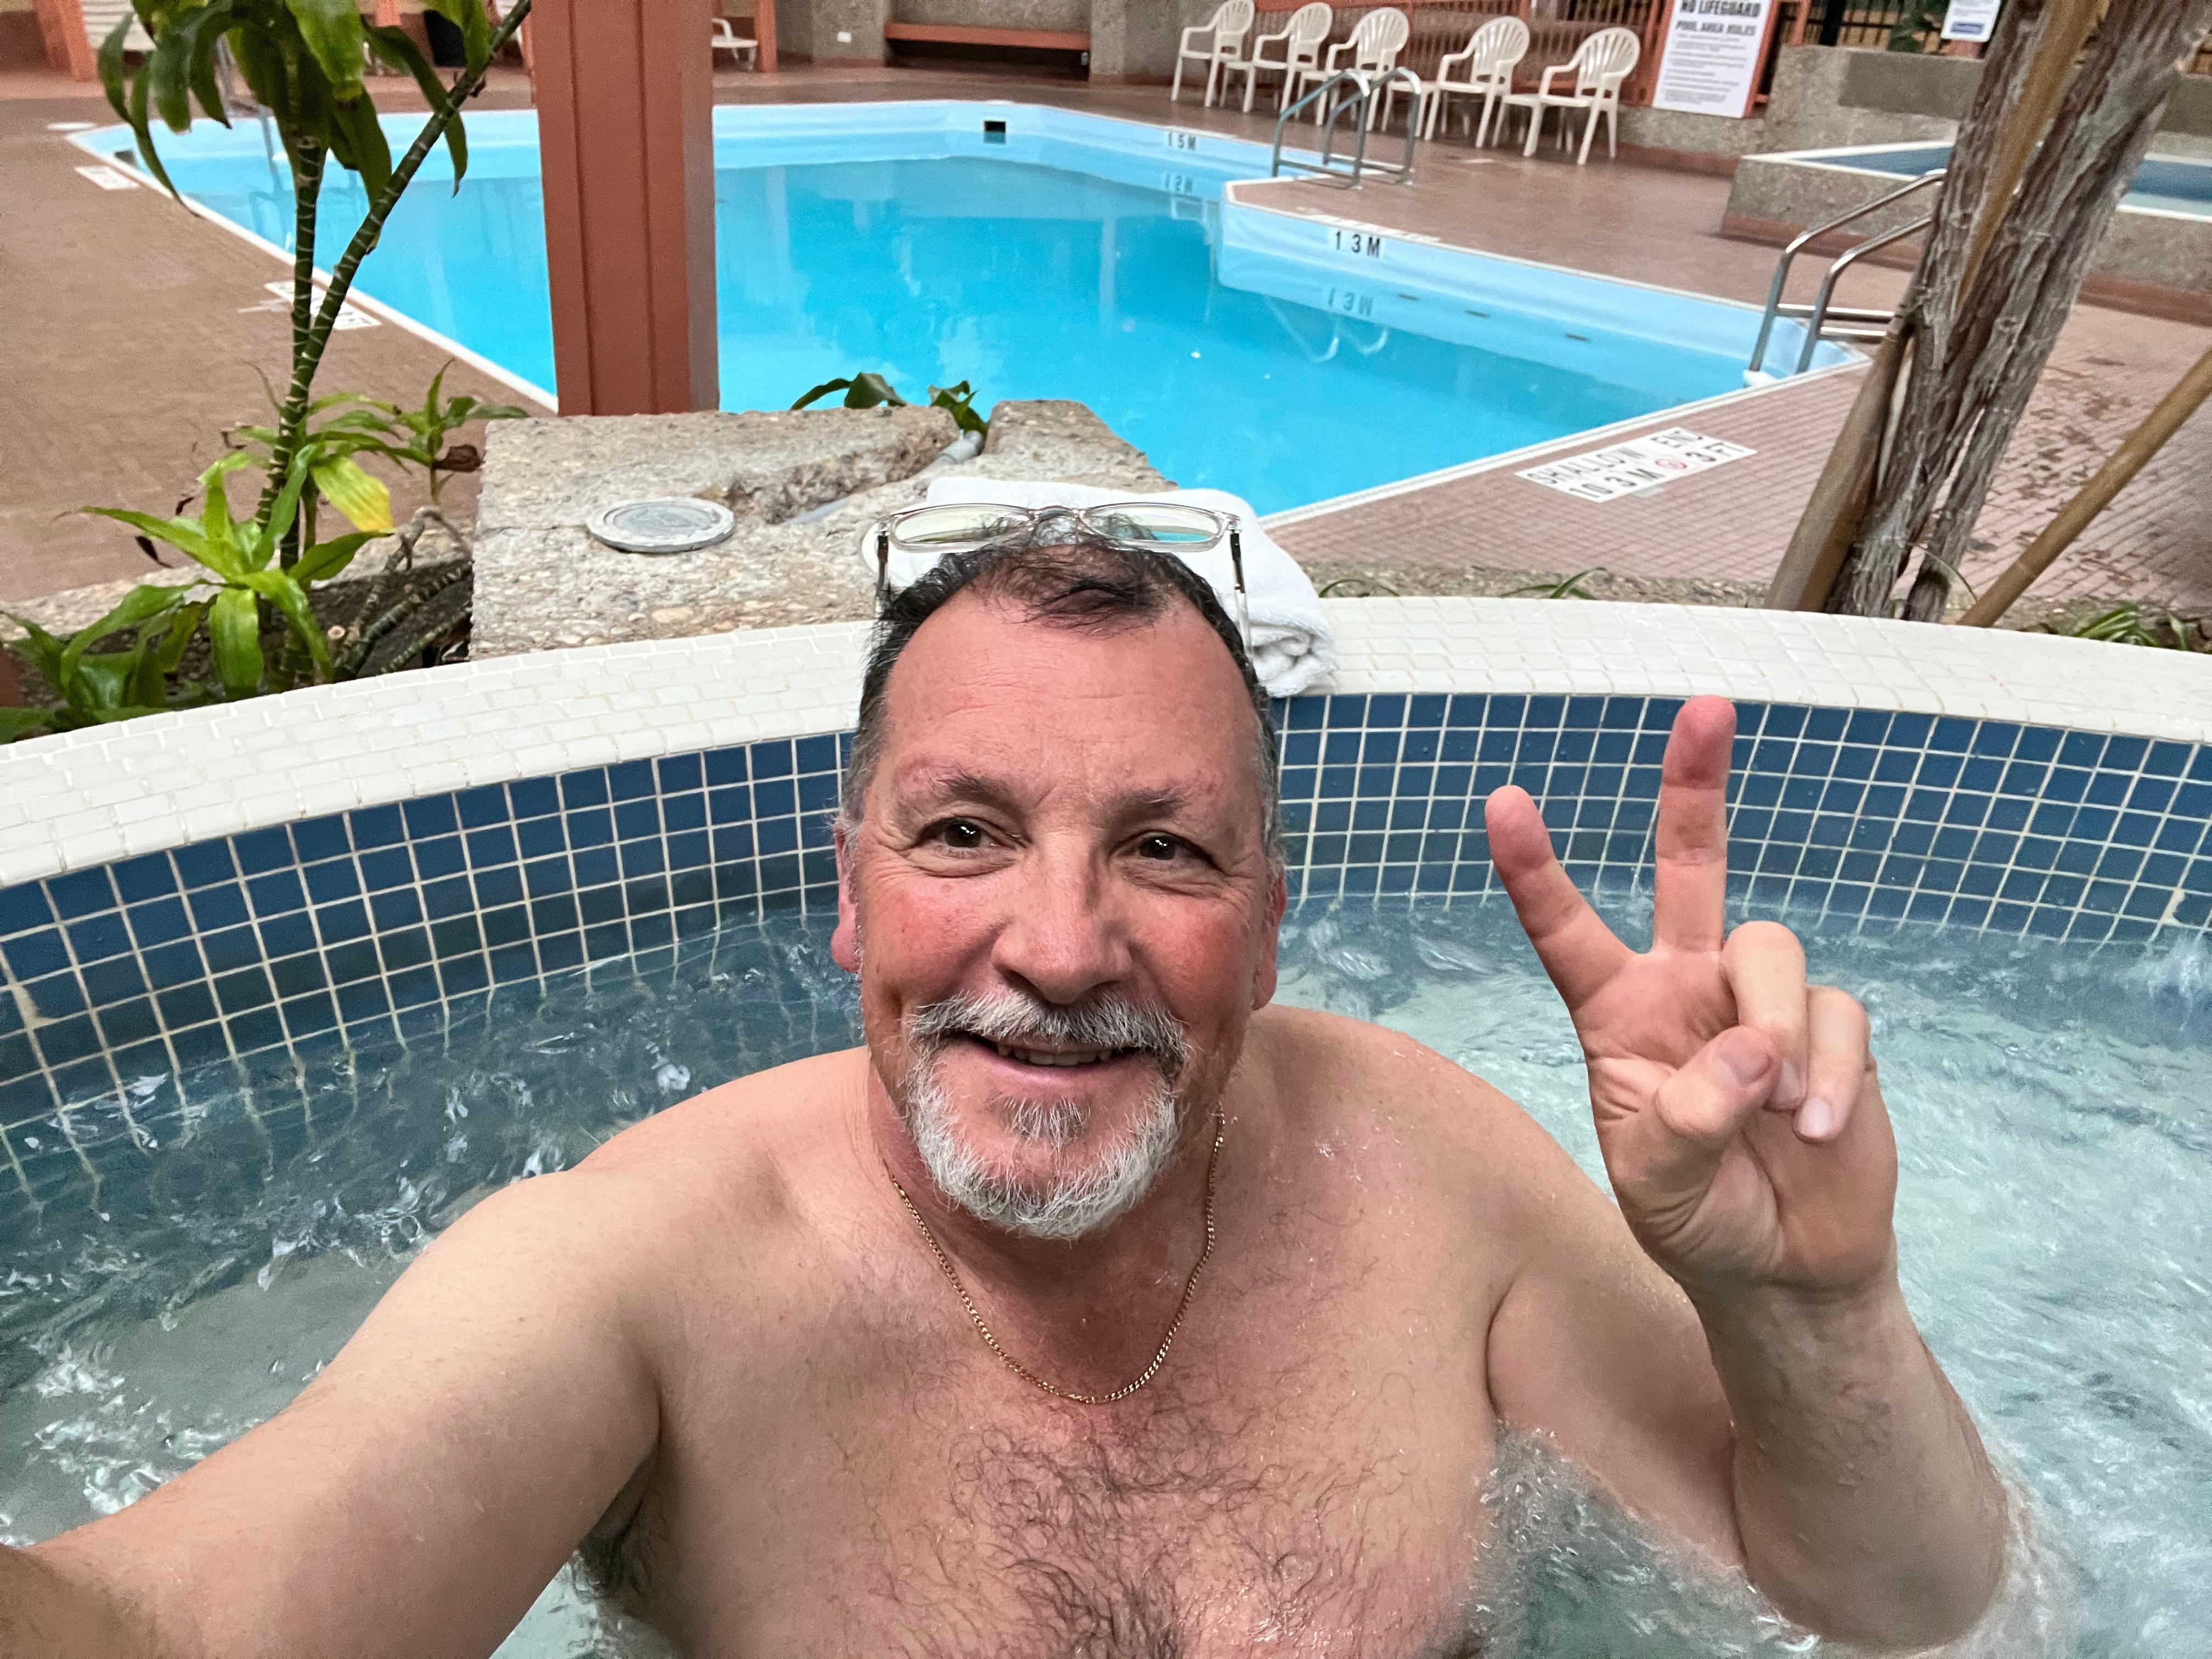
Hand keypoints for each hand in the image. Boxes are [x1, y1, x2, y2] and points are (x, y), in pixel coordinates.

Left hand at [1484, 697, 1896, 1300]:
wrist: (1784, 1264)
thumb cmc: (1697, 1215)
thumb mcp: (1656, 1186)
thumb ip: (1683, 1123)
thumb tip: (1751, 1051)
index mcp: (1616, 1012)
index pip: (1566, 930)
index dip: (1534, 869)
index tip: (1500, 801)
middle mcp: (1686, 985)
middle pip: (1692, 864)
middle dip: (1695, 784)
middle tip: (1705, 707)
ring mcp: (1760, 999)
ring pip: (1770, 950)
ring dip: (1775, 1028)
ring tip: (1776, 1115)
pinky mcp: (1831, 1026)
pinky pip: (1836, 1016)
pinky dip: (1827, 1075)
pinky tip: (1816, 1130)